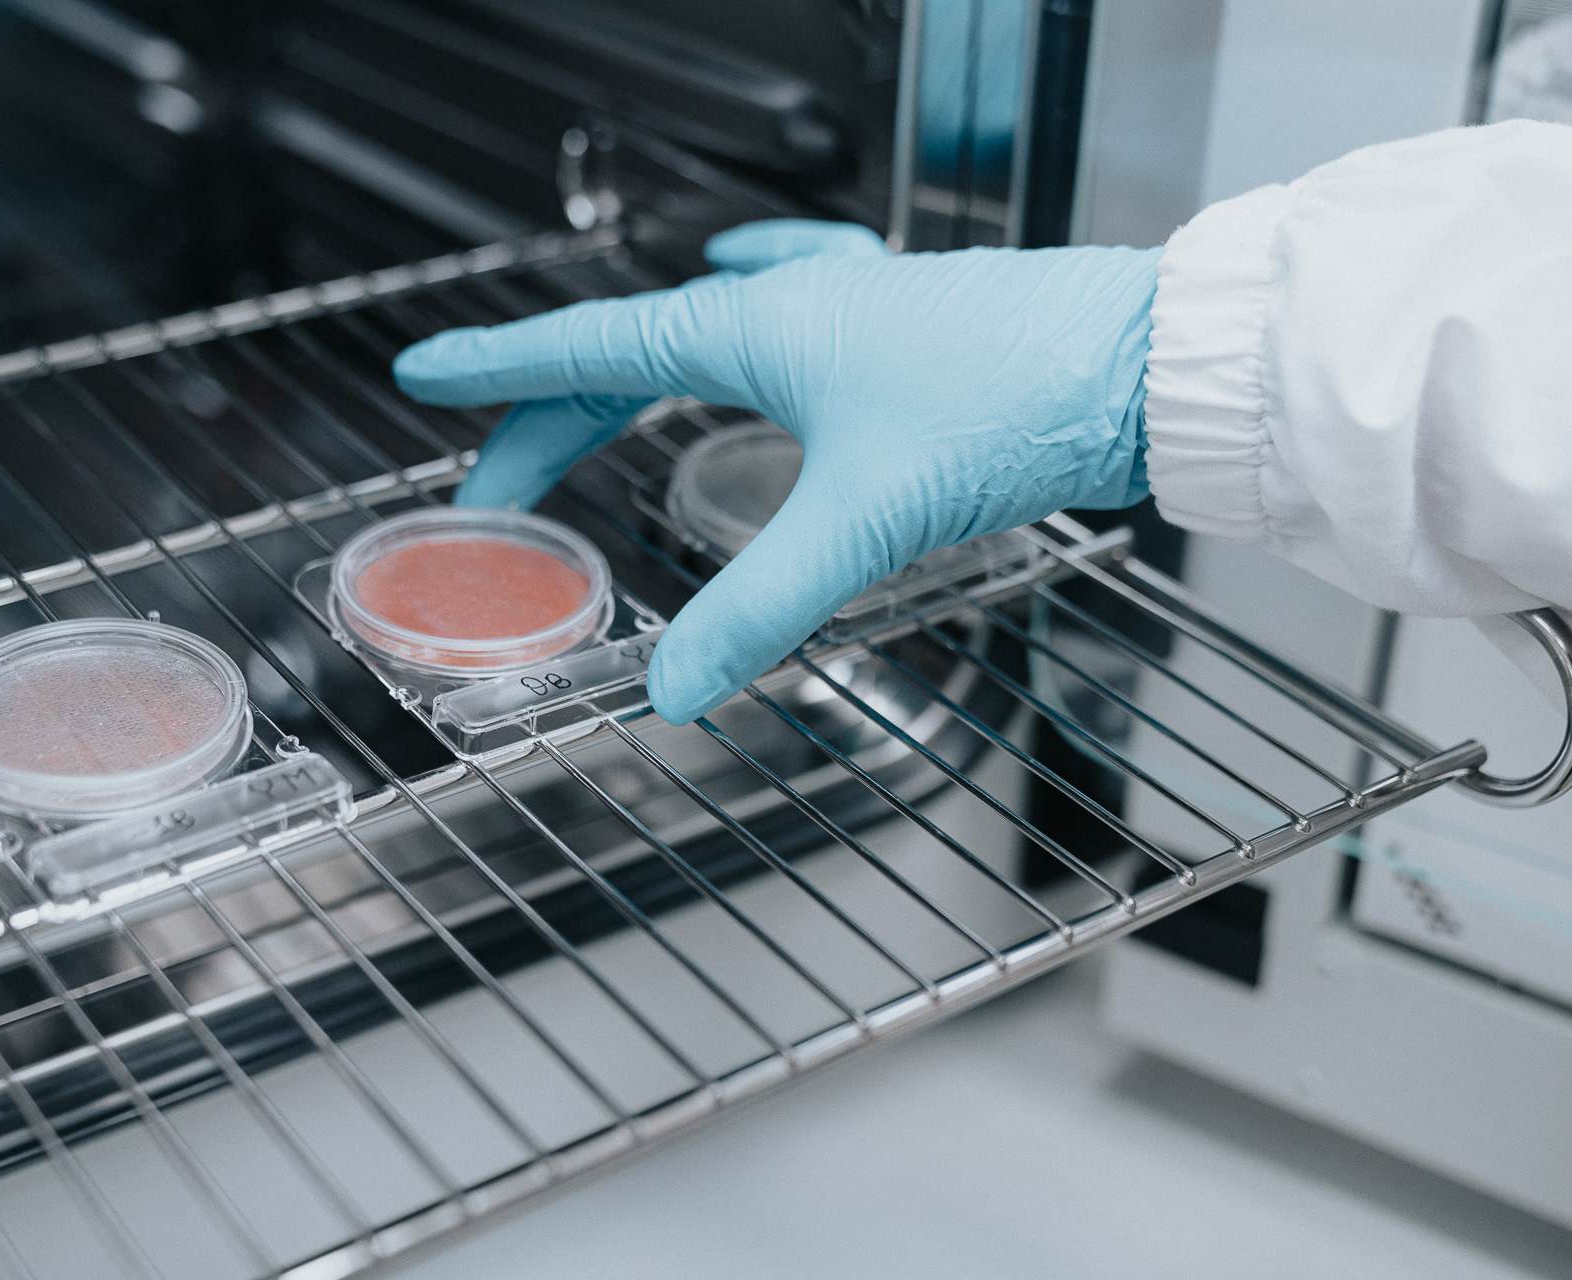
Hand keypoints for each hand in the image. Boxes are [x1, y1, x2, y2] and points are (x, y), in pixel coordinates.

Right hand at [394, 220, 1158, 723]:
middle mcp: (794, 305)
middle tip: (499, 479)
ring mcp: (851, 309)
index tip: (427, 372)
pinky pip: (793, 309)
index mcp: (758, 325)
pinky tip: (768, 299)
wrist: (1145, 361)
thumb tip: (675, 689)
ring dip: (636, 375)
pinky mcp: (903, 334)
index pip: (592, 345)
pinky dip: (748, 316)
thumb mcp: (866, 515)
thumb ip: (761, 607)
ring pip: (705, 332)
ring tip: (594, 404)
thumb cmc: (1010, 400)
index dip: (501, 371)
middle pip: (635, 352)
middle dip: (554, 415)